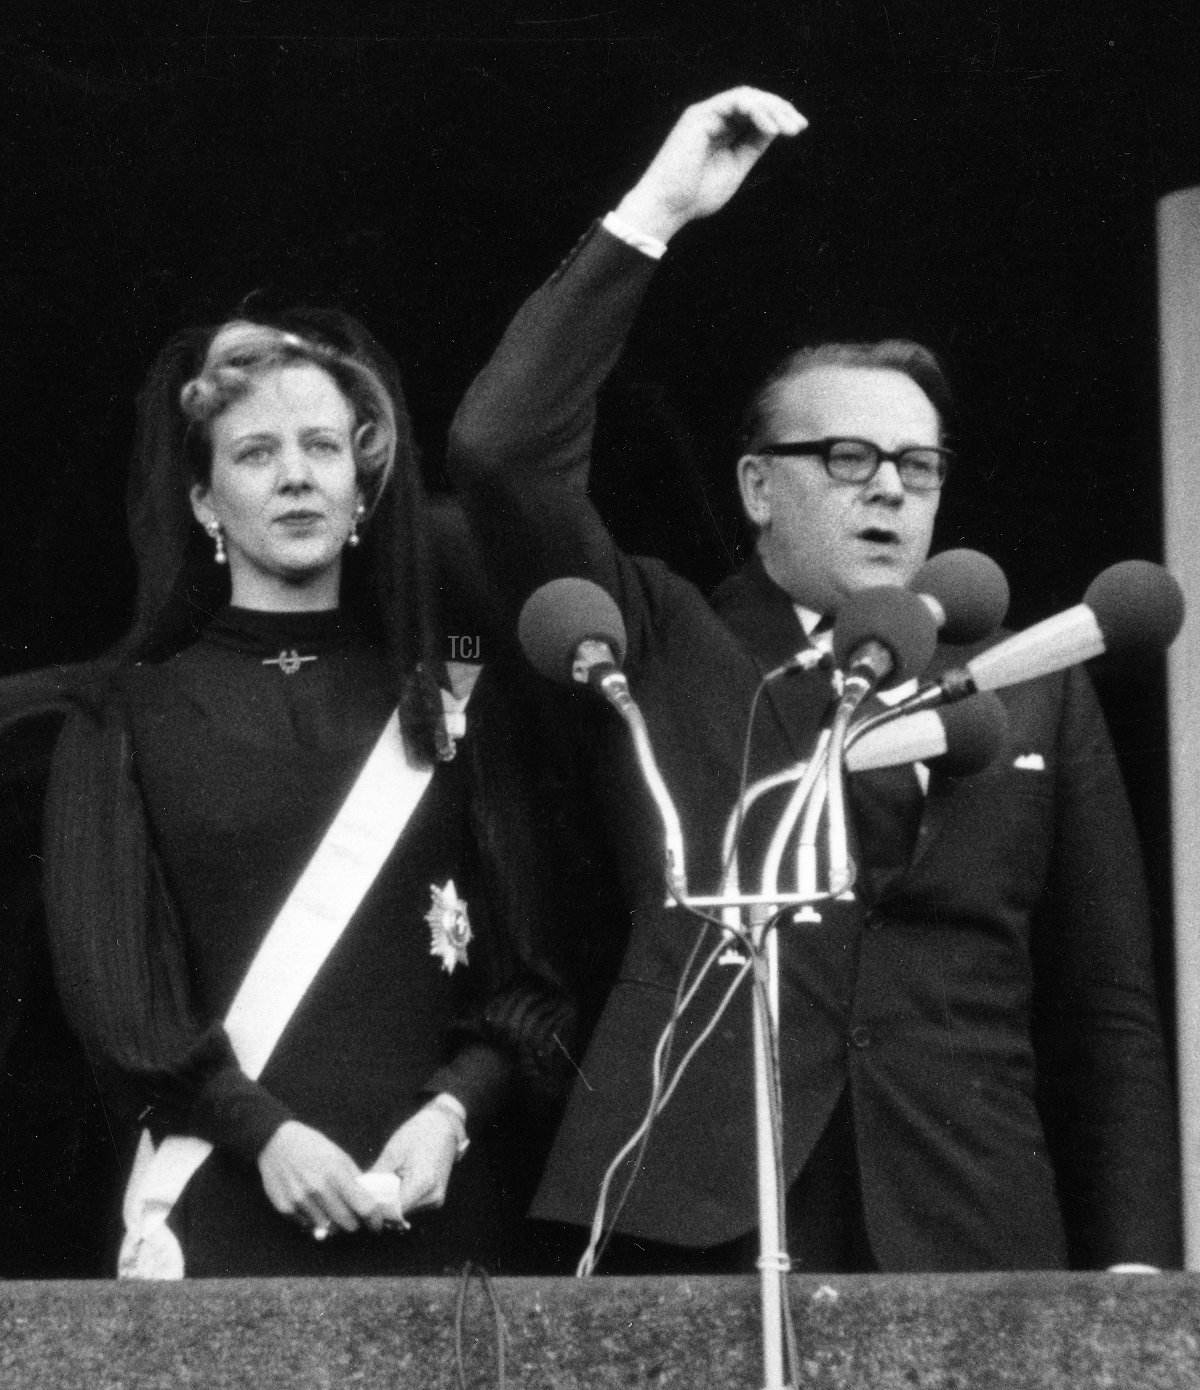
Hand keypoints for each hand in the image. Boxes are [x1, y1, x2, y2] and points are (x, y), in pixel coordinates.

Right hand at [257, 1120, 386, 1235]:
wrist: (276, 1141)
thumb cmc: (311, 1146)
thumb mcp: (338, 1154)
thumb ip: (353, 1177)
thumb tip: (368, 1198)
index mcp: (336, 1173)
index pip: (364, 1206)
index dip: (374, 1219)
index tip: (376, 1224)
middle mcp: (319, 1190)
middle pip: (347, 1224)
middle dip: (355, 1224)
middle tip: (355, 1218)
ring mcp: (300, 1202)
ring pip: (328, 1228)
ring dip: (334, 1224)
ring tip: (332, 1210)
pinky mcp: (285, 1209)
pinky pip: (307, 1225)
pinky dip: (314, 1221)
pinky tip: (312, 1206)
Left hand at [368, 1103, 464, 1217]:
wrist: (444, 1126)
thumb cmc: (418, 1133)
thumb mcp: (394, 1151)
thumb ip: (378, 1176)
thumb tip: (359, 1193)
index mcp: (423, 1183)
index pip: (392, 1211)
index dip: (375, 1208)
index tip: (361, 1199)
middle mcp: (432, 1198)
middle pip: (398, 1214)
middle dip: (380, 1206)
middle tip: (367, 1192)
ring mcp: (436, 1200)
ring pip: (404, 1212)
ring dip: (390, 1203)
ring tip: (381, 1185)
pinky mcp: (435, 1199)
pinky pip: (412, 1206)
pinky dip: (400, 1199)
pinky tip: (394, 1185)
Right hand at [615, 87, 806, 242]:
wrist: (667, 208)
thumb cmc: (695, 196)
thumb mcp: (736, 168)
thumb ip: (753, 146)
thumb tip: (777, 127)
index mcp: (721, 132)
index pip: (755, 113)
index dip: (780, 116)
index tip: (800, 128)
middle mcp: (713, 119)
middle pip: (754, 100)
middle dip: (781, 109)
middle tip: (800, 126)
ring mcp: (705, 115)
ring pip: (746, 97)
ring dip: (772, 108)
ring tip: (788, 128)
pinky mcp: (699, 116)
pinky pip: (735, 102)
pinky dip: (756, 111)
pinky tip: (771, 128)